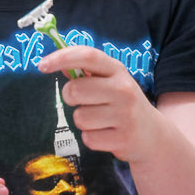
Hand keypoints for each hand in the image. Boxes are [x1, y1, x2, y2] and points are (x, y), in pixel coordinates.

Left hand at [36, 46, 161, 163]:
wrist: (153, 135)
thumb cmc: (123, 103)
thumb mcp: (111, 82)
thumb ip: (87, 72)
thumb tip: (56, 63)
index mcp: (117, 70)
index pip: (87, 56)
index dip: (61, 57)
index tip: (41, 65)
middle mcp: (123, 89)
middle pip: (74, 90)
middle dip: (70, 98)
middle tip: (84, 102)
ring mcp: (125, 114)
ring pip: (79, 117)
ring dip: (84, 121)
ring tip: (101, 121)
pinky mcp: (122, 138)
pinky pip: (88, 138)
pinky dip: (92, 138)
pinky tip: (107, 134)